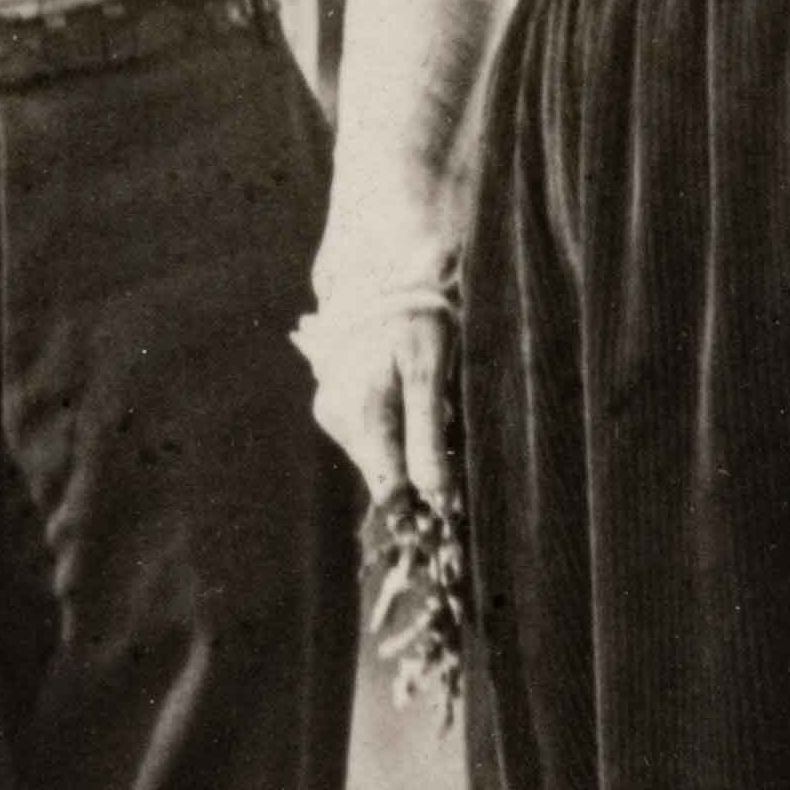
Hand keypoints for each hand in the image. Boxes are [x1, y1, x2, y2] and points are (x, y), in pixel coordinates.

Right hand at [324, 302, 457, 513]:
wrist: (380, 274)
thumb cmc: (414, 320)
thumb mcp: (430, 373)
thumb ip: (428, 436)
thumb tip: (438, 497)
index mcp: (362, 417)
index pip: (389, 490)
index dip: (421, 509)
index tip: (451, 515)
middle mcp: (339, 421)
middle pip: (384, 475)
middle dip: (418, 477)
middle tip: (455, 458)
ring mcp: (334, 413)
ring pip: (378, 455)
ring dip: (408, 450)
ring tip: (434, 409)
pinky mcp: (336, 405)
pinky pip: (370, 435)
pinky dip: (394, 431)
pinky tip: (410, 401)